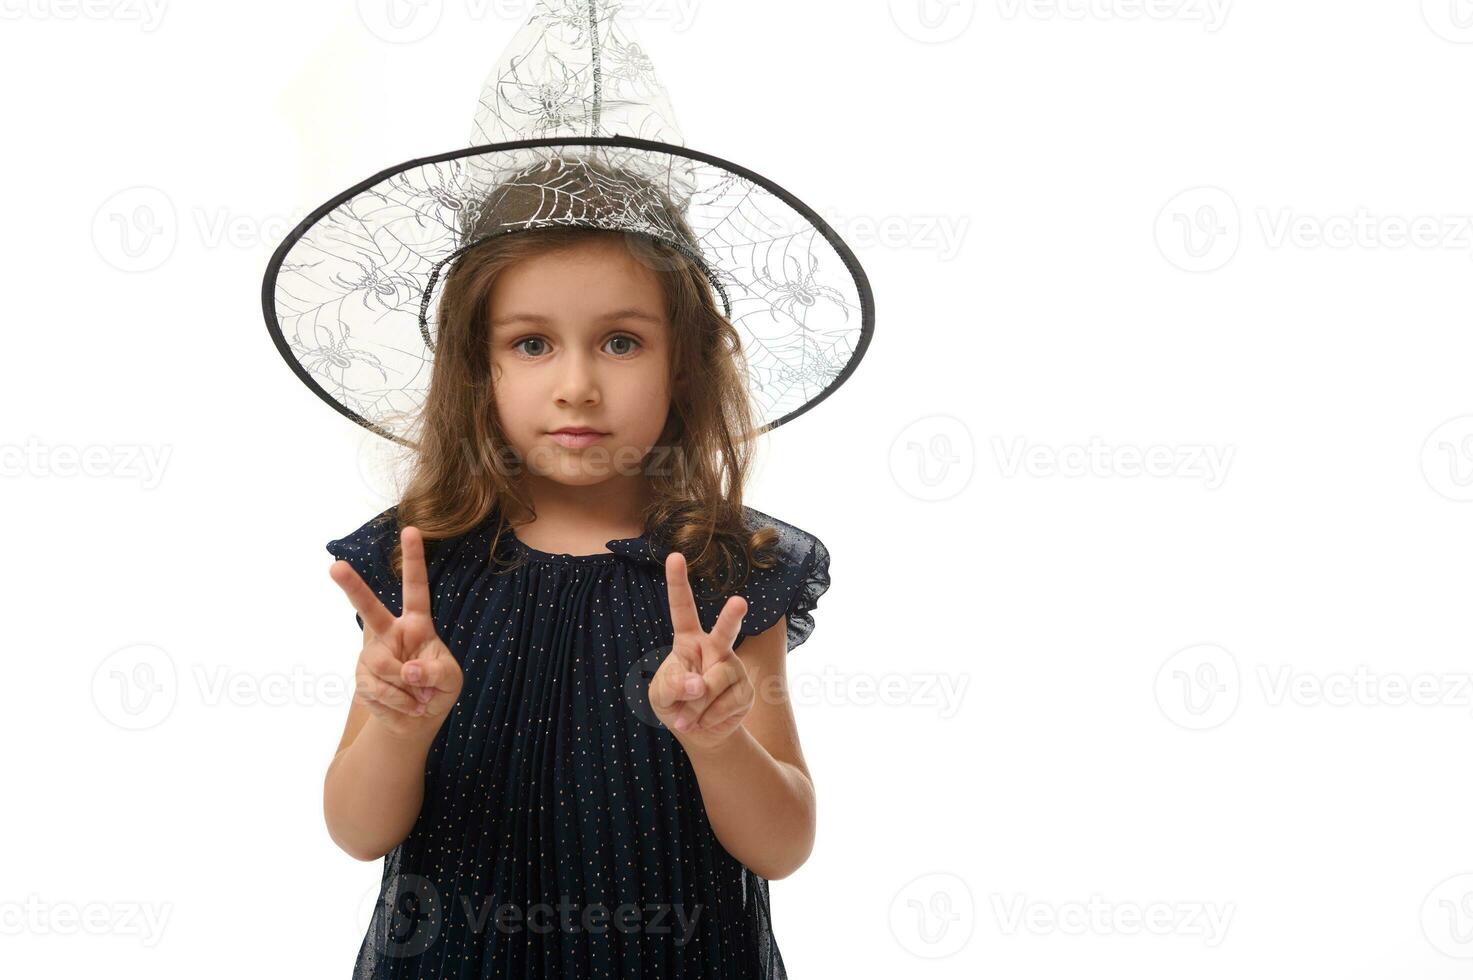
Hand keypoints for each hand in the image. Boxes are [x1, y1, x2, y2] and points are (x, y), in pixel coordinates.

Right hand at [330, 525, 462, 740]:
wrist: (416, 720)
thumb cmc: (438, 689)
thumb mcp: (450, 680)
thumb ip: (436, 672)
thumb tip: (410, 670)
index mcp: (417, 623)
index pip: (416, 587)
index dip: (413, 559)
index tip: (411, 530)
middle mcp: (390, 633)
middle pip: (369, 608)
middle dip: (352, 587)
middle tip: (336, 567)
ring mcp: (372, 655)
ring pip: (383, 664)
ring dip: (405, 688)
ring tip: (418, 696)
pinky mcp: (362, 677)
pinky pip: (378, 688)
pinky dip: (397, 701)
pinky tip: (405, 704)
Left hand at [648, 550, 752, 751]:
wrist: (700, 733)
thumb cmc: (675, 704)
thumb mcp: (660, 695)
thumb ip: (672, 686)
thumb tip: (698, 685)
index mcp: (688, 640)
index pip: (682, 608)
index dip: (678, 582)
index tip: (675, 555)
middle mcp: (715, 648)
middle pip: (725, 631)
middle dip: (732, 617)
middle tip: (739, 603)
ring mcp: (733, 668)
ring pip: (716, 682)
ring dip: (696, 706)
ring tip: (687, 718)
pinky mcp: (746, 690)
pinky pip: (726, 703)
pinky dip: (708, 718)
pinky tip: (704, 721)